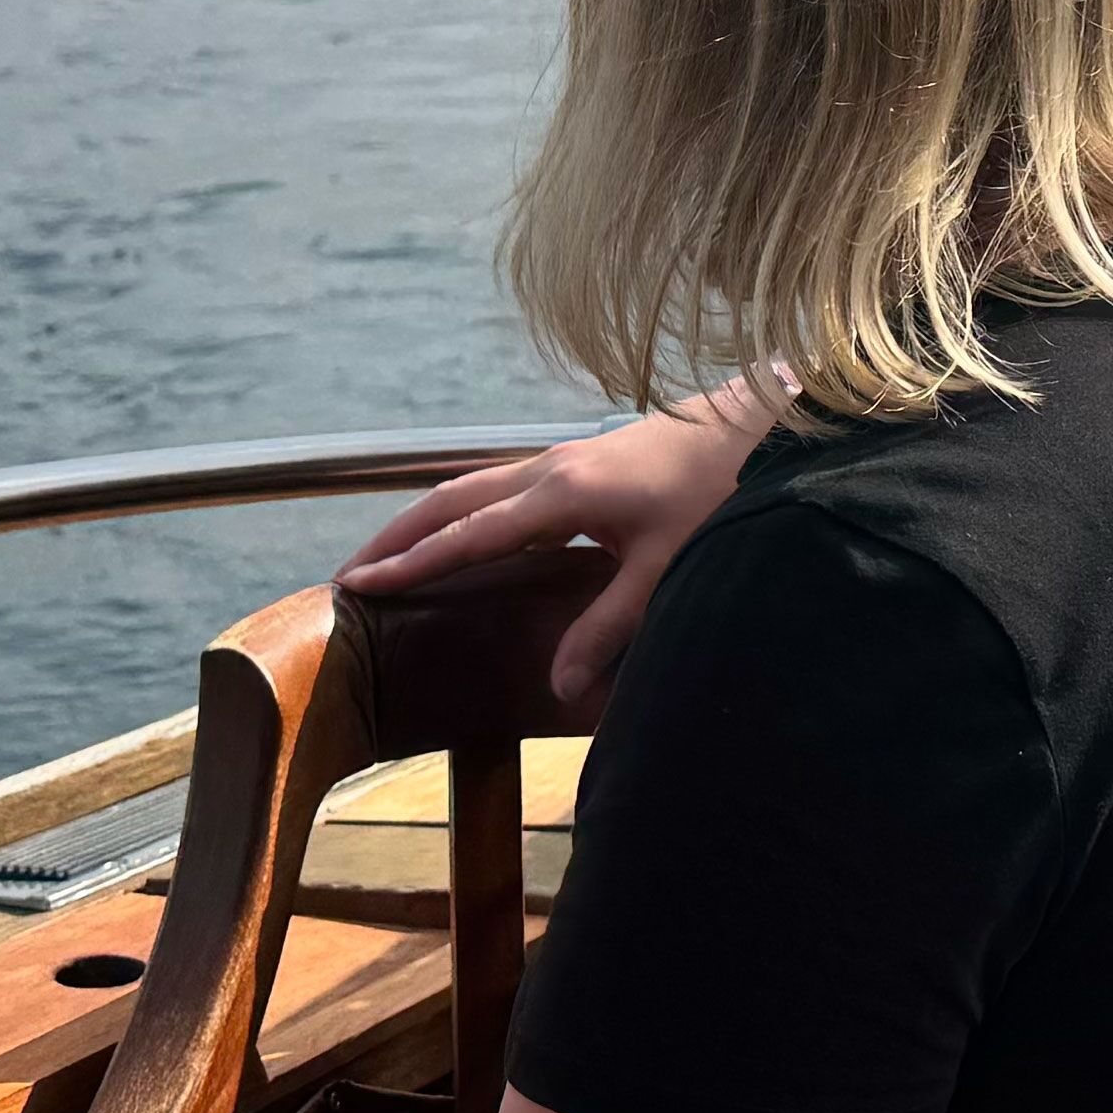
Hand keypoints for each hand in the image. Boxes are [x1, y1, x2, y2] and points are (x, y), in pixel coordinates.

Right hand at [340, 387, 774, 703]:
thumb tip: (558, 683)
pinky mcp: (583, 460)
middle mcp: (551, 467)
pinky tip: (470, 537)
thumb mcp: (665, 571)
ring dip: (428, 519)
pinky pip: (503, 486)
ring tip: (392, 554)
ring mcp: (565, 457)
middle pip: (452, 500)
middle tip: (350, 573)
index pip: (467, 535)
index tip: (359, 584)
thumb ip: (608, 627)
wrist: (763, 428)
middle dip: (398, 535)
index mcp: (562, 494)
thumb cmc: (718, 494)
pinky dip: (468, 511)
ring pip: (475, 486)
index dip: (411, 563)